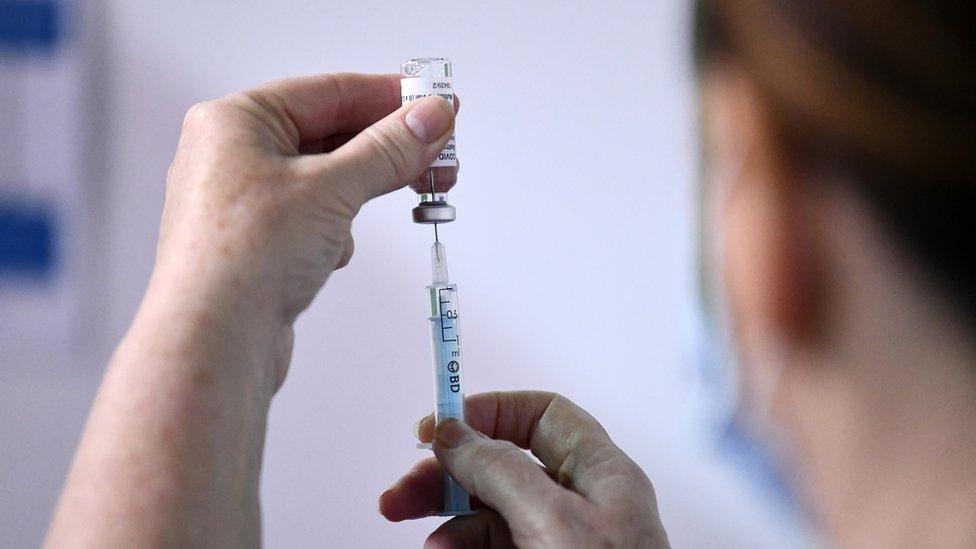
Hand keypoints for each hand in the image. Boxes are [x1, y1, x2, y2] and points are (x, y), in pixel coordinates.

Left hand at [151, 73, 455, 389]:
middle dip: (389, 147)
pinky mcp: (258, 244)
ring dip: (367, 188)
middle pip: (330, 133)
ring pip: (326, 178)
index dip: (390, 97)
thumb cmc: (242, 258)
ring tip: (411, 193)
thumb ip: (388, 149)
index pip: (329, 92)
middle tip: (441, 153)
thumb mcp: (331, 188)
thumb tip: (430, 118)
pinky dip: (338, 226)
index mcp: (235, 121)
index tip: (436, 103)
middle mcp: (233, 156)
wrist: (212, 344)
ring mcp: (244, 202)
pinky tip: (339, 250)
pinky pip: (314, 216)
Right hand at [379, 392, 669, 547]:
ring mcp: (559, 545)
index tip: (438, 427)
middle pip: (503, 466)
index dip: (491, 413)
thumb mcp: (551, 523)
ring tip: (420, 540)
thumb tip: (454, 431)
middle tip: (399, 492)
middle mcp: (581, 505)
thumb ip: (499, 470)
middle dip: (449, 474)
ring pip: (489, 514)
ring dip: (446, 522)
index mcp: (600, 475)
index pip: (544, 416)